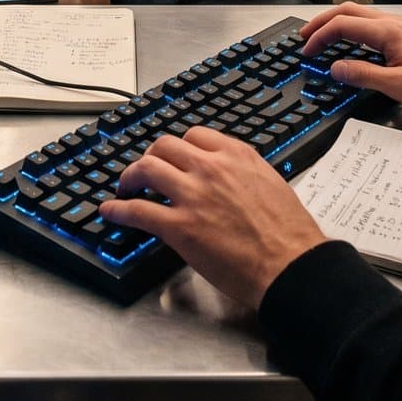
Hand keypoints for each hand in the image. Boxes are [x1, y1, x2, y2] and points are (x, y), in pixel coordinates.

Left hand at [100, 128, 327, 308]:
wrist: (290, 264)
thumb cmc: (289, 233)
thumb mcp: (270, 184)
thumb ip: (244, 175)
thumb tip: (230, 180)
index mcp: (236, 156)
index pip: (195, 136)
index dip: (178, 148)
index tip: (173, 156)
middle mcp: (211, 168)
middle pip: (165, 146)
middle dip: (150, 157)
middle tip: (145, 171)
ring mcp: (193, 195)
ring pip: (146, 169)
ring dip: (129, 177)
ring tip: (124, 187)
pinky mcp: (180, 226)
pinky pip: (138, 210)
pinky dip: (118, 209)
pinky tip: (111, 211)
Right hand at [300, 3, 401, 112]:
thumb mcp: (397, 85)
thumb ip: (363, 75)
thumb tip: (336, 69)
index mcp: (387, 32)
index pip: (342, 24)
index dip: (319, 36)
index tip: (307, 51)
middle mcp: (393, 23)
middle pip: (348, 11)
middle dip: (322, 21)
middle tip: (304, 36)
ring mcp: (400, 27)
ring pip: (359, 15)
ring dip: (337, 23)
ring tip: (321, 37)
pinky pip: (371, 24)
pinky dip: (352, 29)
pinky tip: (350, 43)